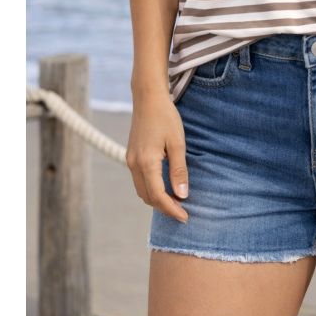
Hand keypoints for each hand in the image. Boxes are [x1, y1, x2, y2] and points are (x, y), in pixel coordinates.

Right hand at [126, 89, 188, 222]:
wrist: (148, 98)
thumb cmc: (166, 117)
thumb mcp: (177, 143)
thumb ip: (179, 170)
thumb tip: (183, 195)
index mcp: (146, 163)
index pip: (158, 196)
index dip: (172, 209)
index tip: (185, 217)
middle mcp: (134, 165)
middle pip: (148, 197)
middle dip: (164, 208)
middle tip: (183, 212)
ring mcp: (130, 160)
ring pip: (142, 190)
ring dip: (157, 199)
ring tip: (175, 201)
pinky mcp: (131, 156)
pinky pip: (140, 181)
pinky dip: (151, 189)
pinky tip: (164, 186)